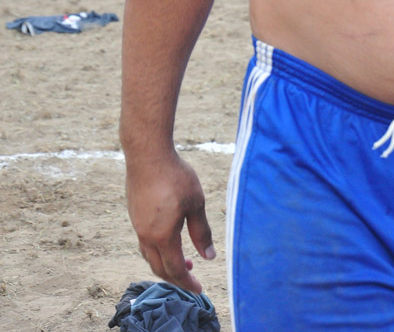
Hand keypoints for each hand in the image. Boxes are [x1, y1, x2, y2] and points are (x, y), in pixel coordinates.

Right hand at [126, 154, 214, 293]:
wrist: (148, 153)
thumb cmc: (175, 176)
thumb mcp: (196, 203)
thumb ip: (201, 232)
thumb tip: (209, 256)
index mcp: (162, 236)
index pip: (175, 269)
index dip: (188, 282)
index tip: (199, 289)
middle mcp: (146, 235)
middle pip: (159, 267)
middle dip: (176, 277)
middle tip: (191, 279)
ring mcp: (137, 224)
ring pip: (149, 255)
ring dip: (165, 263)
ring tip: (182, 260)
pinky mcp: (134, 212)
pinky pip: (144, 241)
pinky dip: (157, 249)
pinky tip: (167, 238)